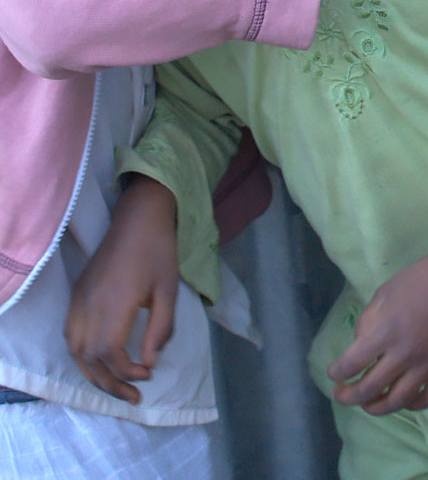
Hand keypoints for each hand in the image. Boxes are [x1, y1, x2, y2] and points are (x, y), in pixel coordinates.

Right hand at [64, 177, 178, 403]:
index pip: (109, 352)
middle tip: (134, 395)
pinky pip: (70, 335)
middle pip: (89, 358)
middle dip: (110, 382)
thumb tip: (150, 362)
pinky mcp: (76, 295)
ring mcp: (78, 300)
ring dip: (93, 373)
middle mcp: (89, 304)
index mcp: (115, 302)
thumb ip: (161, 328)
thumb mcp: (169, 290)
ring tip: (117, 385)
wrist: (138, 219)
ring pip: (75, 351)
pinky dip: (82, 356)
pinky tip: (100, 360)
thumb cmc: (159, 251)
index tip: (148, 373)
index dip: (126, 371)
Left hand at [327, 234, 427, 415]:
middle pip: (369, 389)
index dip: (337, 373)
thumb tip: (361, 345)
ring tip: (369, 405)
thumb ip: (368, 321)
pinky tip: (406, 399)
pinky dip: (415, 405)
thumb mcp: (385, 292)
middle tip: (342, 394)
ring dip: (377, 407)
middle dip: (349, 396)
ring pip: (397, 401)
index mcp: (385, 331)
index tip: (334, 373)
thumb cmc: (422, 279)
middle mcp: (405, 353)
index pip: (351, 365)